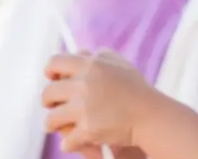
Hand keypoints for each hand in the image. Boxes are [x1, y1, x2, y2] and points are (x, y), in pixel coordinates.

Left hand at [42, 50, 156, 153]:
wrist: (149, 114)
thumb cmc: (135, 88)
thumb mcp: (118, 63)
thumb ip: (97, 55)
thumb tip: (79, 54)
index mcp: (90, 66)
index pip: (55, 63)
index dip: (50, 71)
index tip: (52, 78)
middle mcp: (84, 85)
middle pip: (48, 93)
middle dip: (48, 101)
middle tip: (54, 105)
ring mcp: (85, 108)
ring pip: (51, 119)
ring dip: (54, 124)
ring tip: (58, 125)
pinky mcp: (88, 130)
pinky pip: (66, 141)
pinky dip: (70, 143)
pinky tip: (76, 140)